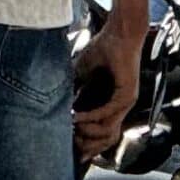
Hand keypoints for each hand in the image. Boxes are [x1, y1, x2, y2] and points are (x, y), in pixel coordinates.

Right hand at [74, 13, 141, 162]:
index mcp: (109, 104)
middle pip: (105, 139)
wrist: (119, 33)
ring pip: (107, 131)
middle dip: (85, 145)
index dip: (83, 143)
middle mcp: (119, 107)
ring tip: (71, 128)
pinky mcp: (127, 94)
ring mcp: (125, 102)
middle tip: (68, 142)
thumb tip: (53, 106)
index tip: (66, 144)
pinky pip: (107, 113)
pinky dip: (90, 117)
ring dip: (86, 132)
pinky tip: (77, 116)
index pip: (98, 133)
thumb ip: (70, 91)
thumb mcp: (79, 75)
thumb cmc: (102, 50)